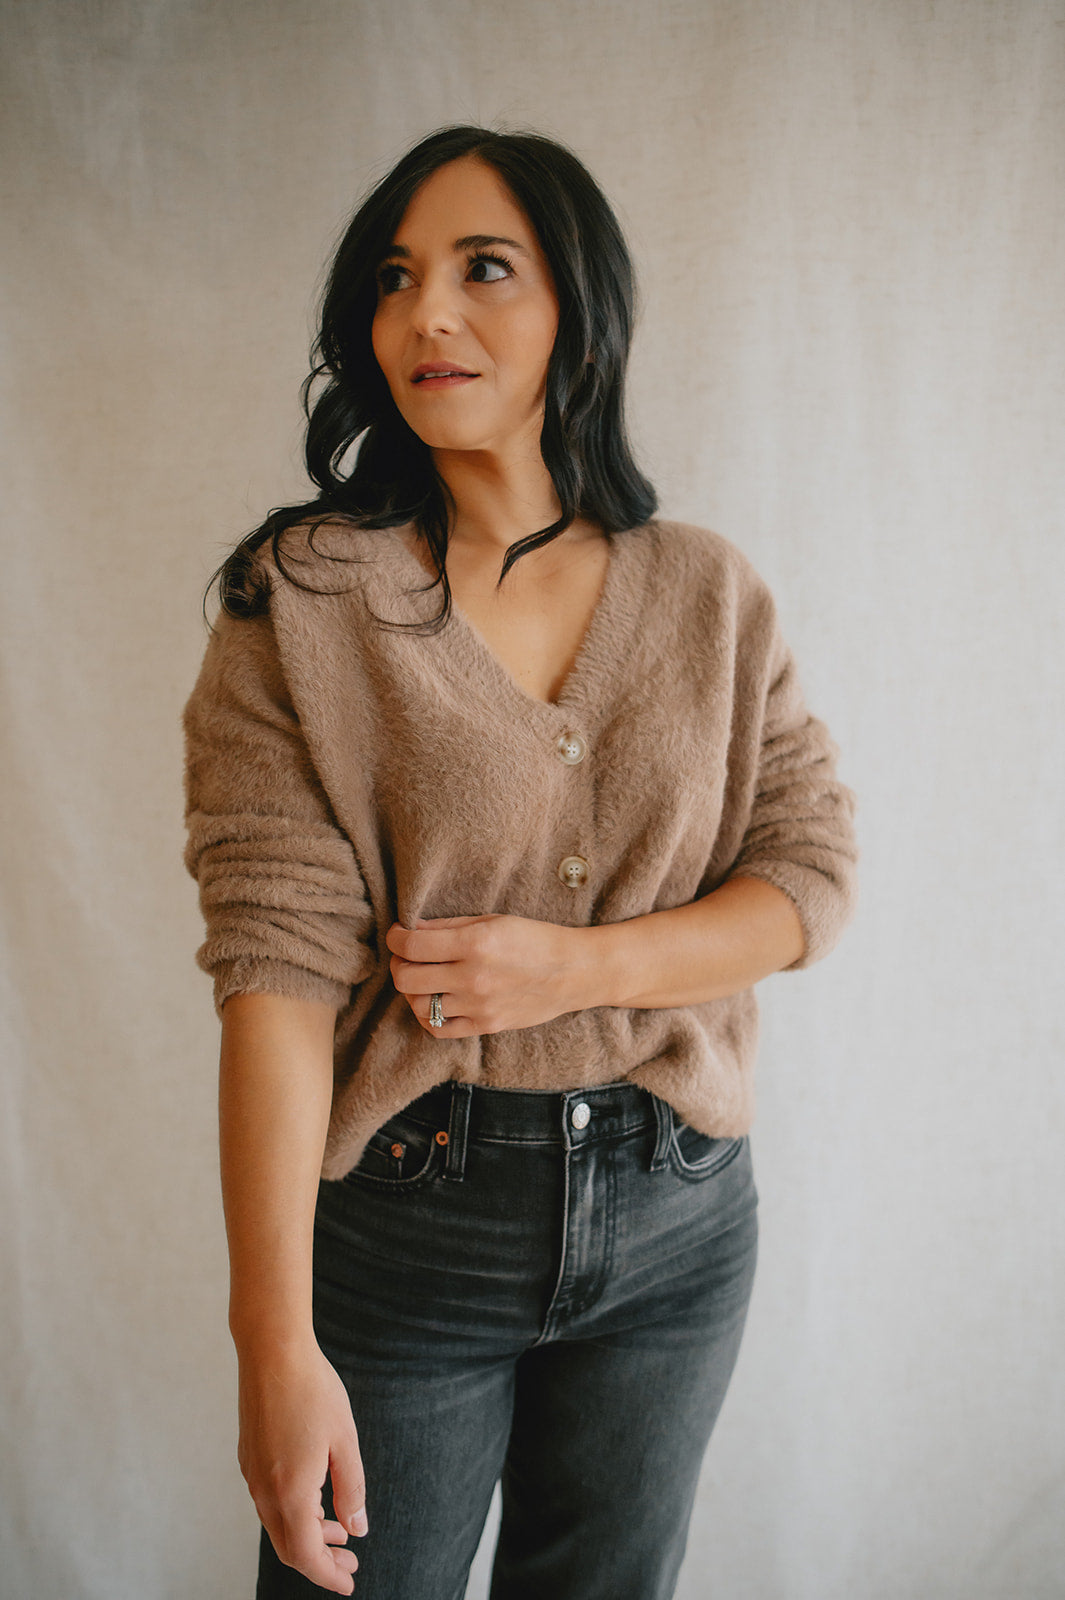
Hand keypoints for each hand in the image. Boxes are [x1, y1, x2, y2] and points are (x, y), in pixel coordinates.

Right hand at [237, 1340, 366, 1594]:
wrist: (272, 1351)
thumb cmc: (313, 1390)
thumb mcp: (345, 1440)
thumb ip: (352, 1489)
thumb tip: (357, 1529)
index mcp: (290, 1491)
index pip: (306, 1555)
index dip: (328, 1575)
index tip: (350, 1582)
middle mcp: (264, 1490)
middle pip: (288, 1547)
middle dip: (320, 1561)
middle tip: (350, 1561)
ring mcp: (252, 1474)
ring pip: (278, 1525)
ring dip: (308, 1535)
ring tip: (339, 1530)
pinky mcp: (249, 1457)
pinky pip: (270, 1501)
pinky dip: (293, 1513)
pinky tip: (316, 1498)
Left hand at [385, 914, 585, 1036]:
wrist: (573, 972)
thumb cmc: (535, 939)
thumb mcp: (493, 920)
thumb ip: (450, 926)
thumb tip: (412, 929)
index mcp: (475, 943)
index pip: (412, 945)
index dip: (395, 937)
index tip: (398, 933)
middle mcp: (473, 977)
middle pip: (406, 979)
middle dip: (397, 964)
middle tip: (405, 956)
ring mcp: (479, 1005)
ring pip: (418, 1006)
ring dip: (411, 991)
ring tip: (420, 979)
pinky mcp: (486, 1025)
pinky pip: (439, 1029)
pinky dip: (427, 1016)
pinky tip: (433, 1001)